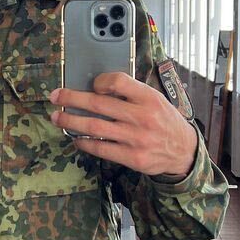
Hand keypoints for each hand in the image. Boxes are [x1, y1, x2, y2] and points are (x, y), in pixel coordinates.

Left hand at [49, 71, 197, 177]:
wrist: (183, 151)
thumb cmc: (164, 121)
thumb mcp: (155, 99)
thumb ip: (131, 93)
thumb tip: (96, 87)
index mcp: (149, 98)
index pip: (118, 82)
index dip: (100, 81)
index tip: (91, 84)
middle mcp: (142, 117)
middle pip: (98, 104)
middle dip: (71, 99)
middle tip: (55, 97)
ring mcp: (136, 139)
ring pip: (94, 127)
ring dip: (71, 121)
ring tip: (57, 118)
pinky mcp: (132, 157)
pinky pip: (100, 148)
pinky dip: (84, 142)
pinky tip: (76, 138)